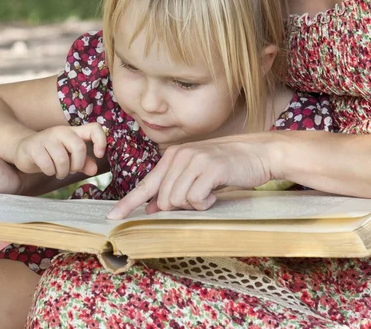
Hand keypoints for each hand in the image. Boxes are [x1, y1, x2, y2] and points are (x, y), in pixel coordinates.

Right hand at [13, 123, 106, 178]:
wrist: (23, 149)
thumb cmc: (50, 154)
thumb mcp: (69, 157)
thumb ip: (84, 162)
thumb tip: (94, 170)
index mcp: (73, 132)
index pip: (94, 128)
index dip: (101, 141)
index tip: (98, 155)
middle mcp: (61, 131)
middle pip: (79, 147)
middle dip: (77, 165)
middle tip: (70, 170)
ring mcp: (46, 137)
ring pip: (62, 159)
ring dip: (62, 172)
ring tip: (58, 172)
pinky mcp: (33, 147)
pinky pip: (48, 165)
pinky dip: (50, 172)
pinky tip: (47, 170)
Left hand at [106, 135, 273, 218]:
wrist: (258, 153)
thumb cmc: (227, 167)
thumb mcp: (196, 174)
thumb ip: (173, 187)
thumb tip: (152, 208)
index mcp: (172, 158)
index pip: (146, 184)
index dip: (128, 203)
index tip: (112, 217)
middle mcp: (179, 156)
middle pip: (163, 200)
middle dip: (178, 207)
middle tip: (199, 198)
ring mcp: (194, 161)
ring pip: (177, 201)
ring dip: (194, 205)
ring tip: (209, 193)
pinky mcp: (210, 169)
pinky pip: (195, 199)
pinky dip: (205, 204)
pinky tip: (215, 194)